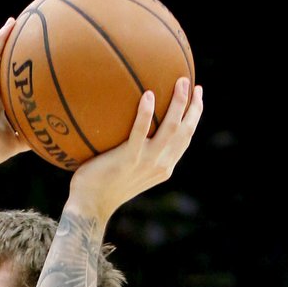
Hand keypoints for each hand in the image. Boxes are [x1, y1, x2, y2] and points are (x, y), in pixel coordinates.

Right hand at [0, 19, 30, 172]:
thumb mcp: (18, 139)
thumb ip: (32, 133)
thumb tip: (52, 139)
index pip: (7, 72)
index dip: (17, 60)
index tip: (34, 49)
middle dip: (10, 42)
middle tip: (28, 28)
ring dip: (3, 35)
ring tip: (18, 22)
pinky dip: (0, 38)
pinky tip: (10, 25)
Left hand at [66, 76, 203, 223]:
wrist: (90, 206)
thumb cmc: (102, 185)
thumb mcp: (128, 169)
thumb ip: (137, 150)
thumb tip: (131, 123)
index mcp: (164, 167)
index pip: (185, 138)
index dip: (194, 115)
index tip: (197, 94)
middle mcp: (160, 165)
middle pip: (185, 131)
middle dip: (193, 105)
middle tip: (188, 81)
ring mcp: (146, 163)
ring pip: (171, 128)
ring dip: (179, 103)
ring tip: (179, 80)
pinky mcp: (128, 160)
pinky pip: (140, 132)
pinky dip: (146, 113)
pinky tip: (148, 94)